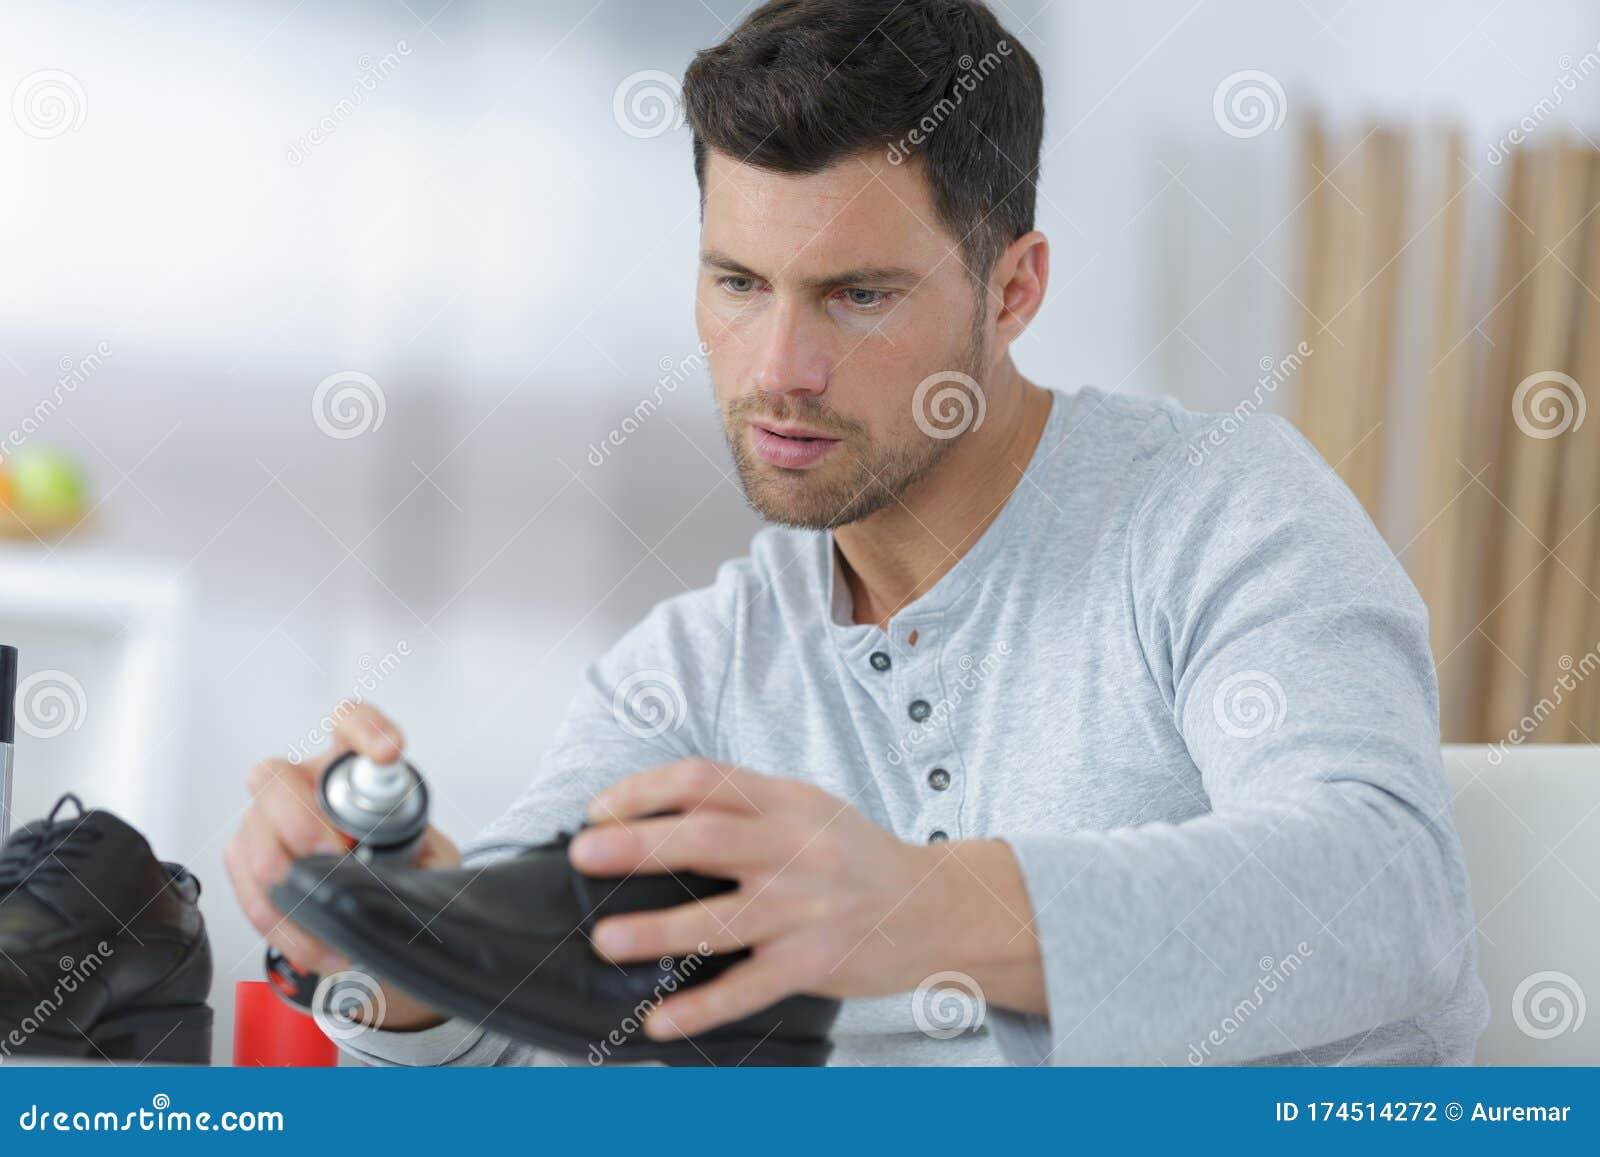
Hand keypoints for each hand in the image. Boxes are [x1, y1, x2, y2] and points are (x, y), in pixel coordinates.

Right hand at [223, 702, 460, 1030]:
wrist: (369, 902)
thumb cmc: (397, 864)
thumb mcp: (430, 858)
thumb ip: (433, 857)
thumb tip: (425, 874)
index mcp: (349, 768)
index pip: (349, 723)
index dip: (366, 729)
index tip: (390, 752)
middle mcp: (301, 785)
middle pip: (275, 777)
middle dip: (299, 819)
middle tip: (332, 855)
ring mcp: (266, 821)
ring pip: (253, 834)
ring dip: (289, 881)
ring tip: (330, 913)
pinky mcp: (246, 862)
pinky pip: (247, 888)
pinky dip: (282, 923)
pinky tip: (318, 947)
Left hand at [569, 759, 1044, 1039]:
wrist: (936, 908)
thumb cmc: (857, 858)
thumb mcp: (808, 810)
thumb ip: (744, 808)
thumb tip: (653, 816)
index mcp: (786, 803)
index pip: (706, 780)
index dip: (647, 790)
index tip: (601, 808)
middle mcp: (795, 849)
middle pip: (705, 839)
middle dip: (638, 845)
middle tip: (585, 854)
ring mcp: (806, 908)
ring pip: (721, 919)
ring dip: (657, 931)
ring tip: (606, 940)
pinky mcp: (815, 962)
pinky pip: (750, 987)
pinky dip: (701, 1006)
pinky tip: (660, 1020)